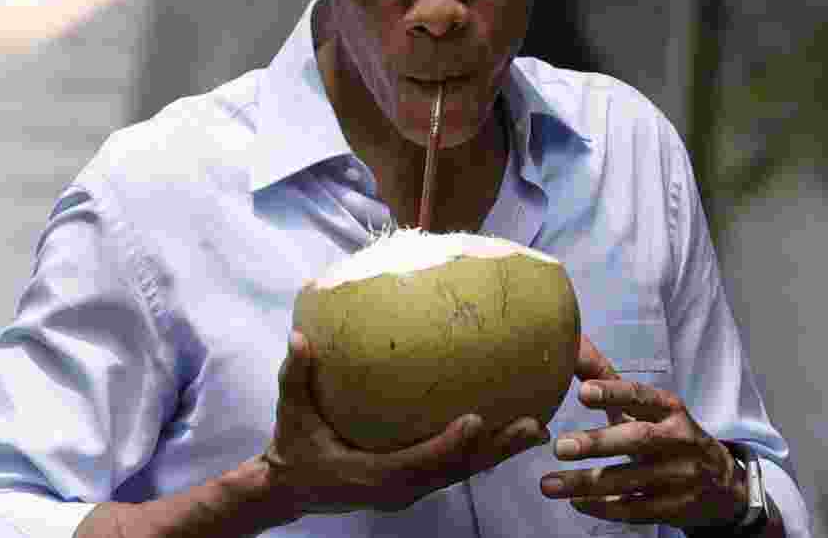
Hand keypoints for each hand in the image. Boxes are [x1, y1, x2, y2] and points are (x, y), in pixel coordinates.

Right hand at [262, 331, 551, 515]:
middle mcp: (397, 489)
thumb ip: (295, 376)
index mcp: (370, 476)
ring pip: (462, 473)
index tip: (476, 421)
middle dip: (494, 451)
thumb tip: (299, 338)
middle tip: (533, 427)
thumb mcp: (290, 413)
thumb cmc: (293, 446)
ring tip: (537, 429)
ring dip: (499, 453)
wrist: (291, 488)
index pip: (417, 464)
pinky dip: (483, 451)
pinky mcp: (415, 482)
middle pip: (455, 472)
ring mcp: (409, 489)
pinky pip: (454, 467)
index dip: (448, 446)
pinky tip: (507, 428)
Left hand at [540, 371, 747, 530]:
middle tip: (559, 446)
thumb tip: (571, 344)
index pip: (640, 396)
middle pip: (638, 439)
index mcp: (669, 408)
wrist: (722, 483)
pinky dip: (604, 507)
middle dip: (598, 443)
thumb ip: (608, 380)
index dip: (612, 394)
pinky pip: (636, 509)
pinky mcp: (677, 507)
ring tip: (548, 484)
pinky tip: (576, 502)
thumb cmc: (668, 433)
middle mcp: (679, 438)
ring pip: (631, 479)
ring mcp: (680, 476)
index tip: (582, 392)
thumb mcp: (647, 407)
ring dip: (587, 483)